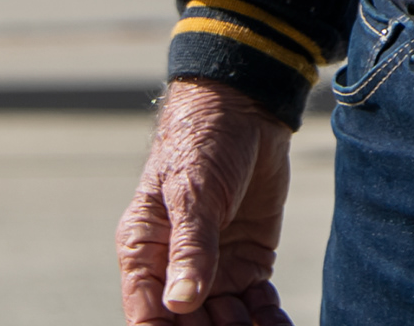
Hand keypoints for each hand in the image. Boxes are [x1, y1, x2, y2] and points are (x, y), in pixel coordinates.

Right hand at [116, 77, 294, 325]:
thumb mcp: (194, 192)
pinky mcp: (248, 262)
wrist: (246, 110)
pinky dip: (268, 319)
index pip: (148, 315)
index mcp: (145, 253)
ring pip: (224, 322)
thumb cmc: (202, 142)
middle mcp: (175, 270)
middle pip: (188, 325)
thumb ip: (190, 246)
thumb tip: (180, 302)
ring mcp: (213, 270)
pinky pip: (257, 304)